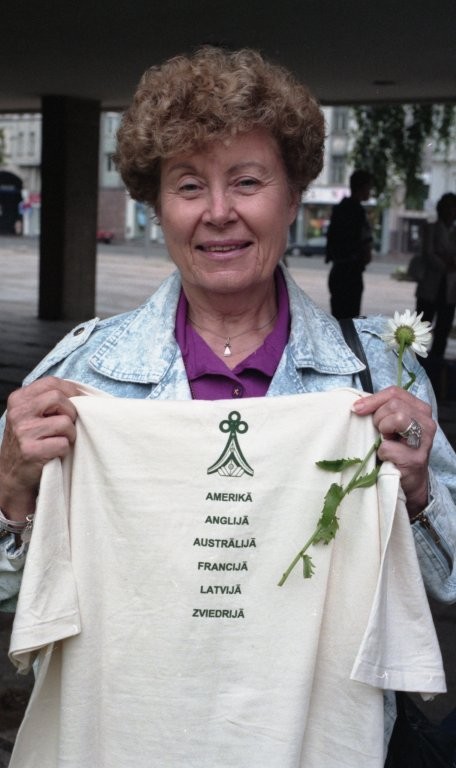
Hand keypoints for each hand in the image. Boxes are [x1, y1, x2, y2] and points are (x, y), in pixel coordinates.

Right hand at [0, 377, 80, 521]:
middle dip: (71, 412)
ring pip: (64, 422)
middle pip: (58, 398)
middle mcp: (18, 413)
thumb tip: (81, 393)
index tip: (78, 400)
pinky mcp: (31, 451)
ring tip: (62, 440)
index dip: (71, 390)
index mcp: (19, 399)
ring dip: (70, 433)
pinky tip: (56, 452)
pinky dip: (65, 449)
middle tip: (69, 424)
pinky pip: (63, 444)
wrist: (12, 474)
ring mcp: (23, 432)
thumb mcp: (30, 415)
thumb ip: (47, 401)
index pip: (51, 382)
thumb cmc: (29, 441)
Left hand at [352, 386, 435, 517]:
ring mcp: (424, 440)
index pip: (395, 393)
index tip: (357, 408)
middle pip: (394, 404)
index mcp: (419, 409)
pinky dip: (382, 453)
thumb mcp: (390, 424)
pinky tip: (387, 458)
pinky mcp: (415, 459)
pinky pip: (388, 447)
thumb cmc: (396, 449)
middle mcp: (426, 422)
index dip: (373, 399)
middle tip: (380, 432)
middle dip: (379, 418)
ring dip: (383, 431)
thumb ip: (380, 410)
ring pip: (397, 418)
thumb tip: (356, 405)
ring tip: (385, 441)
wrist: (408, 480)